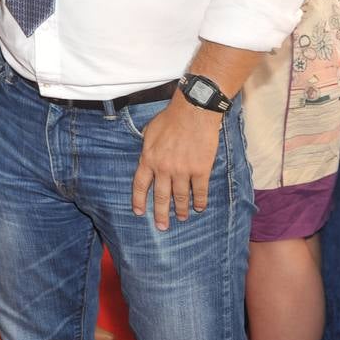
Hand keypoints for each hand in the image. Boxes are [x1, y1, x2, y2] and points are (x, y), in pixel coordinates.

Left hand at [131, 93, 223, 230]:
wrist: (193, 112)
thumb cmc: (170, 118)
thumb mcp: (150, 131)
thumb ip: (147, 148)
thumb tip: (146, 156)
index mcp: (148, 158)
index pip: (140, 185)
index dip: (139, 200)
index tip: (139, 212)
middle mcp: (163, 168)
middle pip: (161, 196)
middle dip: (160, 213)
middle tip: (161, 227)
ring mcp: (182, 170)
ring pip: (180, 196)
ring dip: (181, 210)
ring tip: (182, 218)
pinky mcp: (200, 170)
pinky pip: (199, 191)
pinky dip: (200, 201)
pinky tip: (200, 208)